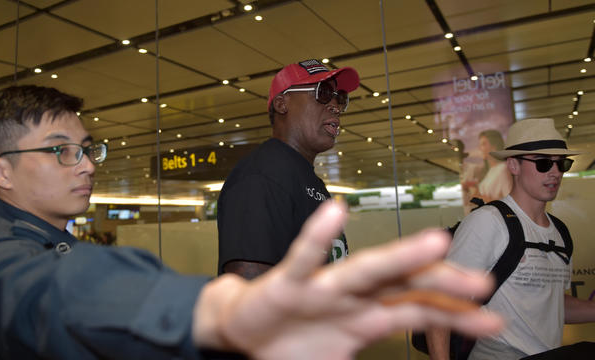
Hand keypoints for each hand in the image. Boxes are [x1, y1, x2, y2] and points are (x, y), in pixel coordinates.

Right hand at [193, 201, 502, 359]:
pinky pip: (303, 257)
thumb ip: (368, 356)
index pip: (419, 310)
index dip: (455, 314)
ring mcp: (323, 287)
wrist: (244, 333)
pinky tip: (335, 212)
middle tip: (484, 283)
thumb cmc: (295, 343)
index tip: (494, 319)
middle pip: (403, 285)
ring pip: (365, 268)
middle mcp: (353, 296)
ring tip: (435, 243)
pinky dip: (317, 236)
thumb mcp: (339, 358)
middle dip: (442, 284)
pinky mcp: (289, 282)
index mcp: (367, 316)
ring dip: (400, 257)